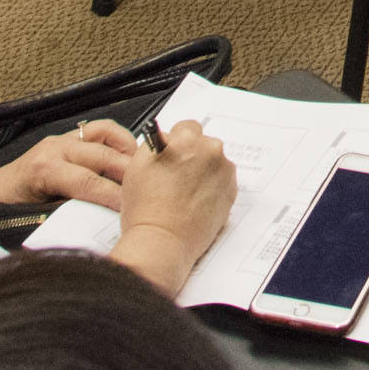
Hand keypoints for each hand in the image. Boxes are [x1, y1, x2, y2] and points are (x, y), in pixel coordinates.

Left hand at [0, 120, 143, 211]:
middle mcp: (55, 149)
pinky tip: (130, 155)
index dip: (115, 197)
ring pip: (106, 135)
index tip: (133, 210)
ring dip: (128, 152)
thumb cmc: (6, 211)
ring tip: (143, 171)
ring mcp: (62, 140)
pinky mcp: (67, 139)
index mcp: (45, 169)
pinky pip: (100, 129)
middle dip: (129, 175)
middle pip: (104, 156)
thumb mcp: (36, 219)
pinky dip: (119, 139)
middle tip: (148, 191)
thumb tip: (100, 224)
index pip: (90, 182)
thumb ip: (70, 217)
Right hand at [107, 125, 236, 293]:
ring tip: (184, 194)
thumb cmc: (147, 210)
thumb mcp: (137, 165)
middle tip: (175, 178)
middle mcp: (211, 151)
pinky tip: (194, 202)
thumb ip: (156, 143)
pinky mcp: (231, 192)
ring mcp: (224, 172)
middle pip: (203, 145)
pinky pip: (221, 182)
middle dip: (192, 157)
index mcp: (188, 140)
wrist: (162, 242)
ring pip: (213, 164)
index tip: (172, 155)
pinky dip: (211, 188)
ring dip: (203, 172)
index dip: (176, 143)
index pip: (187, 127)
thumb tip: (168, 138)